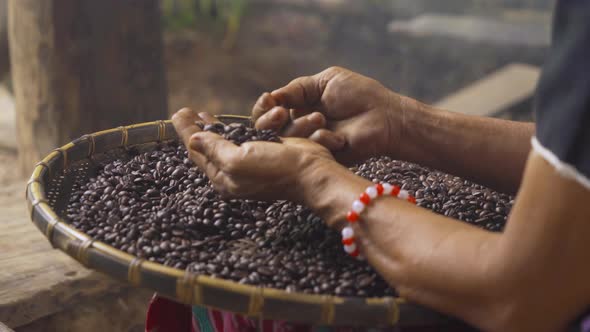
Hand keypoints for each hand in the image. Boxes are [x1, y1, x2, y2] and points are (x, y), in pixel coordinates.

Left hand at [171, 108, 336, 201]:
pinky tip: (229, 122)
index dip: (186, 131)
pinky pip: (242, 139)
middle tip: (185, 111)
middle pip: (208, 149)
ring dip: (212, 127)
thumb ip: (214, 149)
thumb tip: (193, 139)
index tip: (178, 112)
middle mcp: (234, 173)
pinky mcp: (264, 154)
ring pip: (224, 143)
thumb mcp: (238, 159)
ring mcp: (249, 164)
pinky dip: (232, 128)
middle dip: (195, 129)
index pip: (198, 153)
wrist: (312, 173)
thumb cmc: (276, 169)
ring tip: (201, 114)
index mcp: (223, 177)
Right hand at [252, 66, 413, 164]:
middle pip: (269, 131)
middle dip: (269, 122)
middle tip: (280, 114)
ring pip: (286, 142)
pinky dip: (322, 140)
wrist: (385, 115)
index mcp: (298, 108)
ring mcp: (309, 145)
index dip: (263, 108)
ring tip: (320, 118)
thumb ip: (297, 89)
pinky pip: (308, 153)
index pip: (269, 111)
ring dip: (301, 128)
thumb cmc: (359, 94)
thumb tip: (270, 97)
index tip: (268, 100)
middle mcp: (300, 127)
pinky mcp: (322, 160)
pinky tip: (339, 137)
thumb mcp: (325, 82)